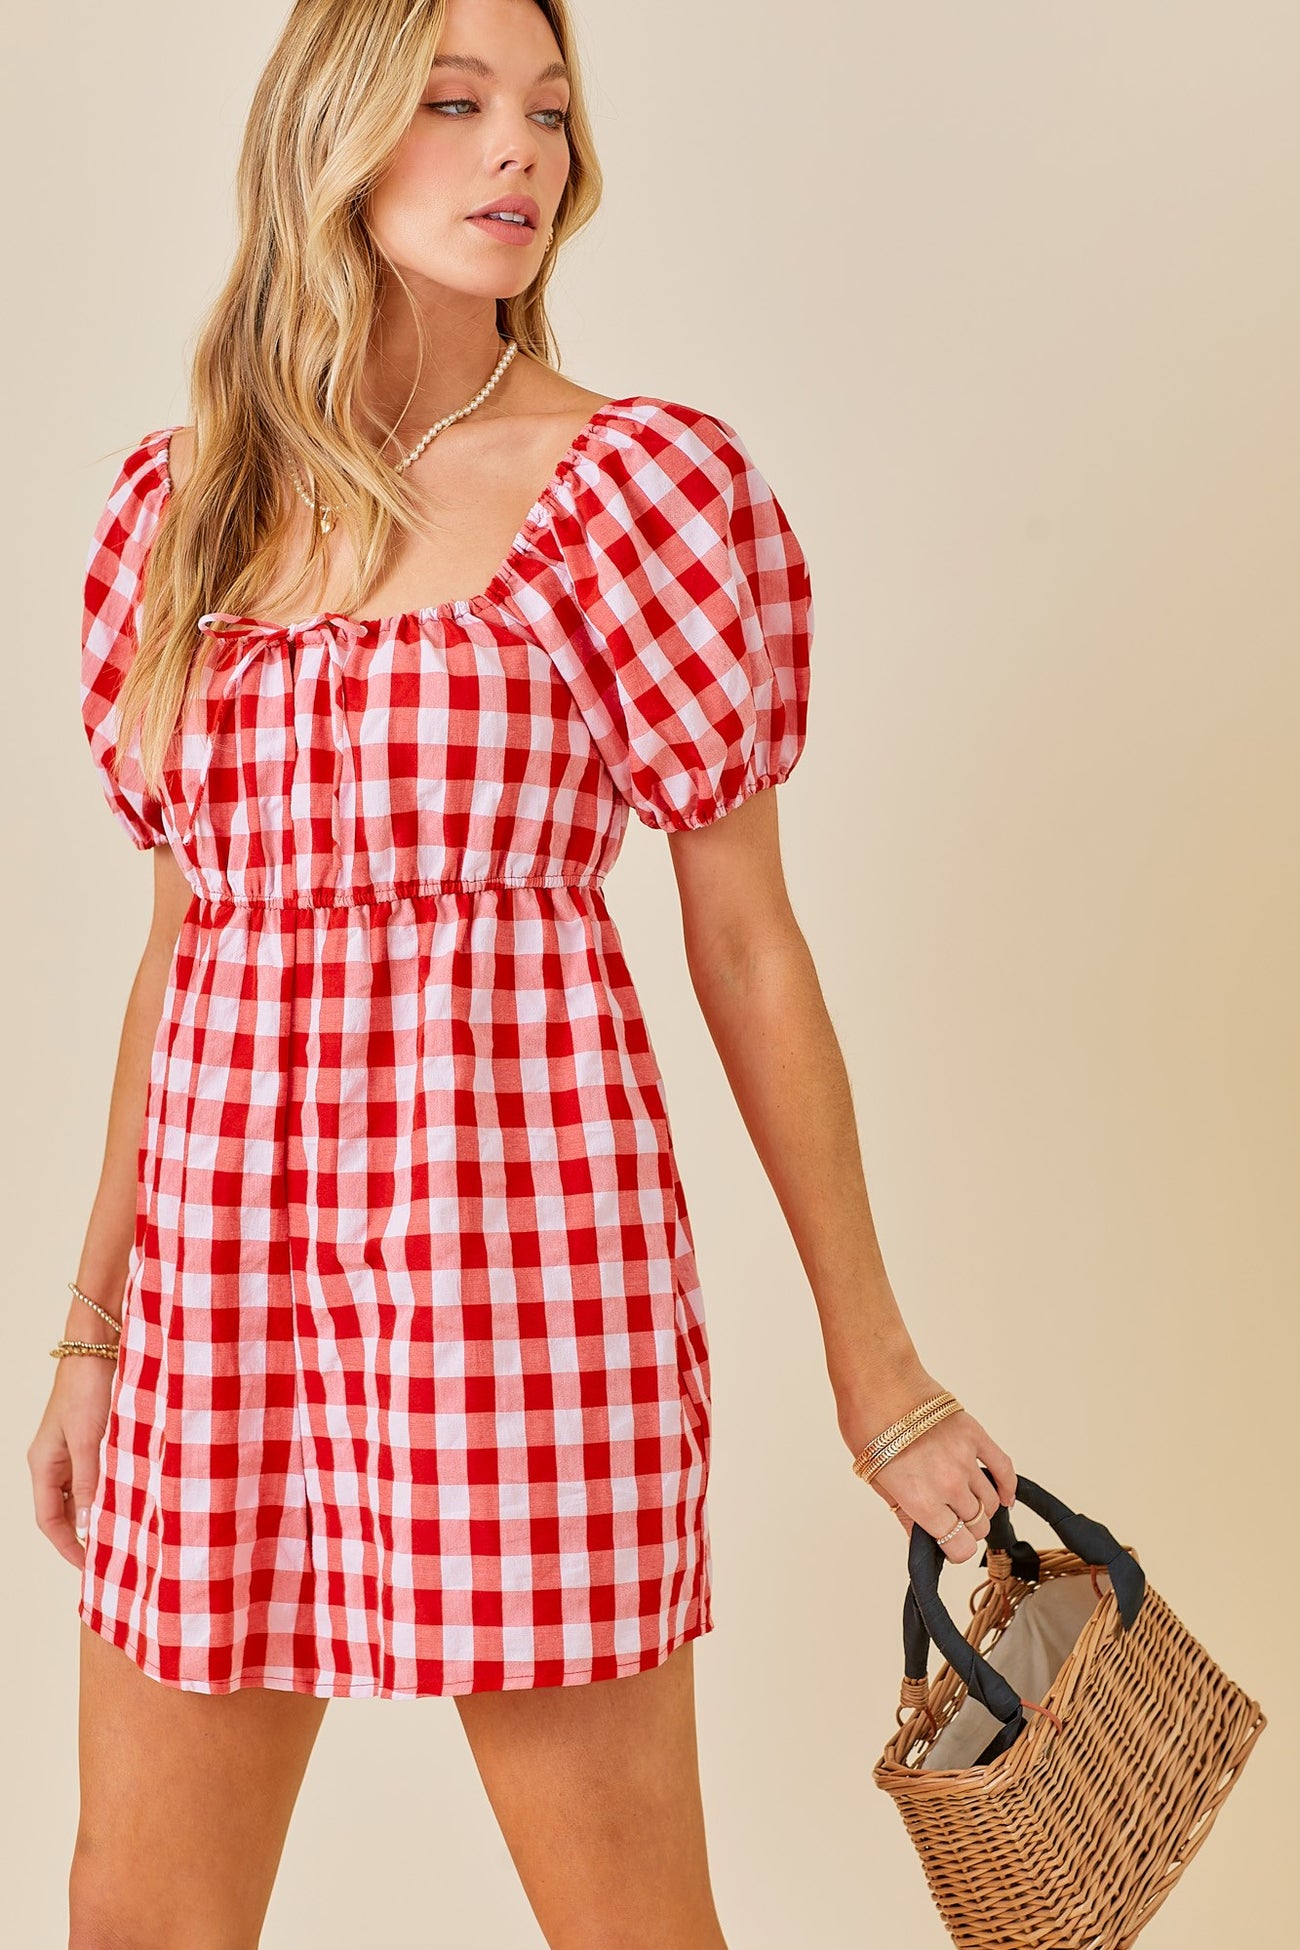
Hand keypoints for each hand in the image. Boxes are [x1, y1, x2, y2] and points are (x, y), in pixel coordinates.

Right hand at [27, 1353, 115, 1569]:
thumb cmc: (88, 1390)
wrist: (98, 1349)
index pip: (48, 1520)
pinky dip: (110, 1491)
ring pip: (82, 1494)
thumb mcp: (88, 1439)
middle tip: (111, 1555)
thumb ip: (89, 1480)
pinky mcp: (92, 1441)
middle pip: (63, 1511)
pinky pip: (97, 1476)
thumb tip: (86, 1523)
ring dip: (98, 1513)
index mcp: (43, 1464)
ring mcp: (73, 1451)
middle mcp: (54, 1461)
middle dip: (83, 1535)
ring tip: (124, 1533)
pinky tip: (130, 1499)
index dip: (66, 1546)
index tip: (89, 1566)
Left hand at [840, 1366, 1016, 1562]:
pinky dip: (1007, 1486)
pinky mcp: (975, 1435)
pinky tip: (1004, 1496)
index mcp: (920, 1500)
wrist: (878, 1380)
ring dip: (981, 1508)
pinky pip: (1004, 1468)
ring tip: (966, 1502)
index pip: (958, 1546)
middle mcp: (948, 1484)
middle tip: (951, 1518)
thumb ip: (903, 1511)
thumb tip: (920, 1534)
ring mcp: (965, 1459)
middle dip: (966, 1527)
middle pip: (977, 1525)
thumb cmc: (868, 1425)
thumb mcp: (876, 1478)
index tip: (947, 1542)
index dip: (953, 1549)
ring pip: (991, 1502)